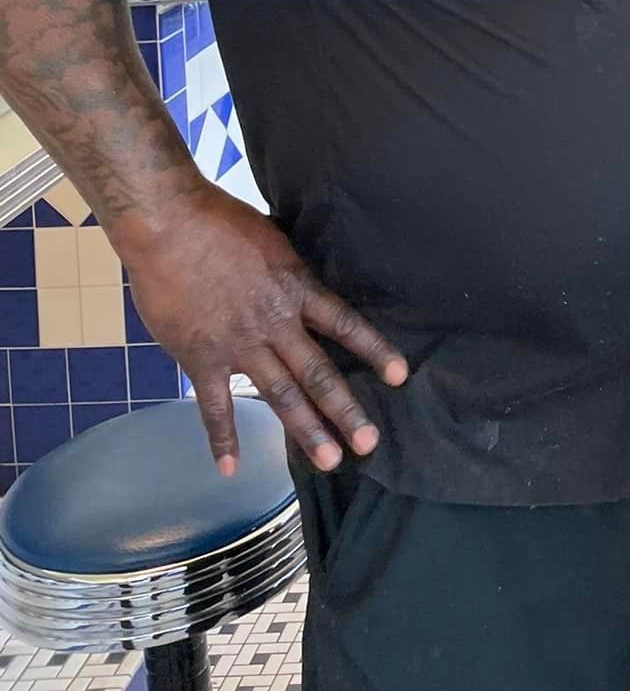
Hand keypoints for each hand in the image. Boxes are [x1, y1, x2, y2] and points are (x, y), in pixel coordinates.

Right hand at [116, 183, 407, 474]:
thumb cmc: (219, 221)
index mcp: (295, 288)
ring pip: (279, 395)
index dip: (373, 349)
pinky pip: (215, 407)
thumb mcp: (273, 239)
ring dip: (305, 430)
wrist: (168, 226)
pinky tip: (232, 468)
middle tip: (369, 443)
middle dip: (345, 410)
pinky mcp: (201, 359)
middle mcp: (275, 323)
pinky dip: (222, 439)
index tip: (399, 376)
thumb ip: (289, 270)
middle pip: (317, 372)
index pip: (344, 323)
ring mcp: (239, 346)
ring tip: (330, 461)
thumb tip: (304, 283)